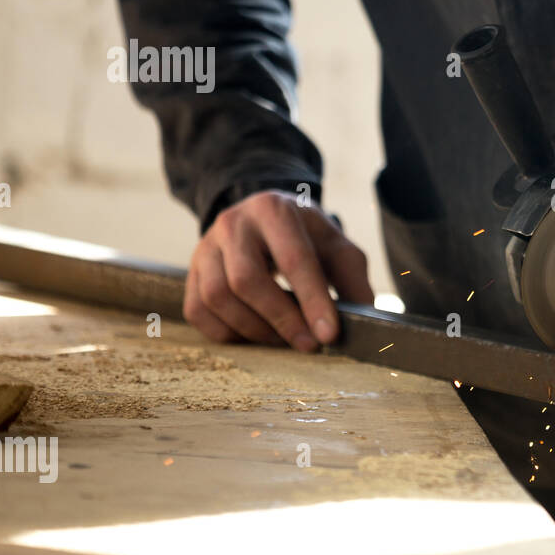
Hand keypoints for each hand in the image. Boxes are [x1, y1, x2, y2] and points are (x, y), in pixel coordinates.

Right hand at [184, 190, 374, 349]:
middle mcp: (233, 223)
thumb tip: (363, 320)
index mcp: (274, 209)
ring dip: (255, 330)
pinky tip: (255, 335)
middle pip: (247, 281)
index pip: (293, 259)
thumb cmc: (305, 237)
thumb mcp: (335, 246)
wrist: (263, 221)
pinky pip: (198, 312)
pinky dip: (227, 333)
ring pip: (217, 298)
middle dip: (282, 320)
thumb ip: (352, 278)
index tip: (330, 335)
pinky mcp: (191, 272)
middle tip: (310, 344)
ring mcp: (205, 247)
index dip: (312, 300)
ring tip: (285, 340)